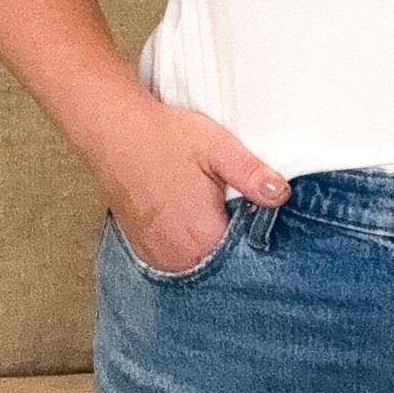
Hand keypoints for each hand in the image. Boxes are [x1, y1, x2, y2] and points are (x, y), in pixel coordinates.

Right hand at [84, 84, 288, 274]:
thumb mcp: (218, 148)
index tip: (259, 218)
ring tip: (206, 209)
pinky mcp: (142, 248)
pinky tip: (188, 216)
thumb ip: (253, 175)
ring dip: (208, 243)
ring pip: (198, 262)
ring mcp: (156, 255)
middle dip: (233, 242)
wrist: (113, 129)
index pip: (245, 258)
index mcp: (201, 238)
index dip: (256, 239)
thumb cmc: (163, 137)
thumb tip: (281, 195)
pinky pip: (176, 257)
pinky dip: (186, 243)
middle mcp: (177, 257)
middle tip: (230, 207)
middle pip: (221, 263)